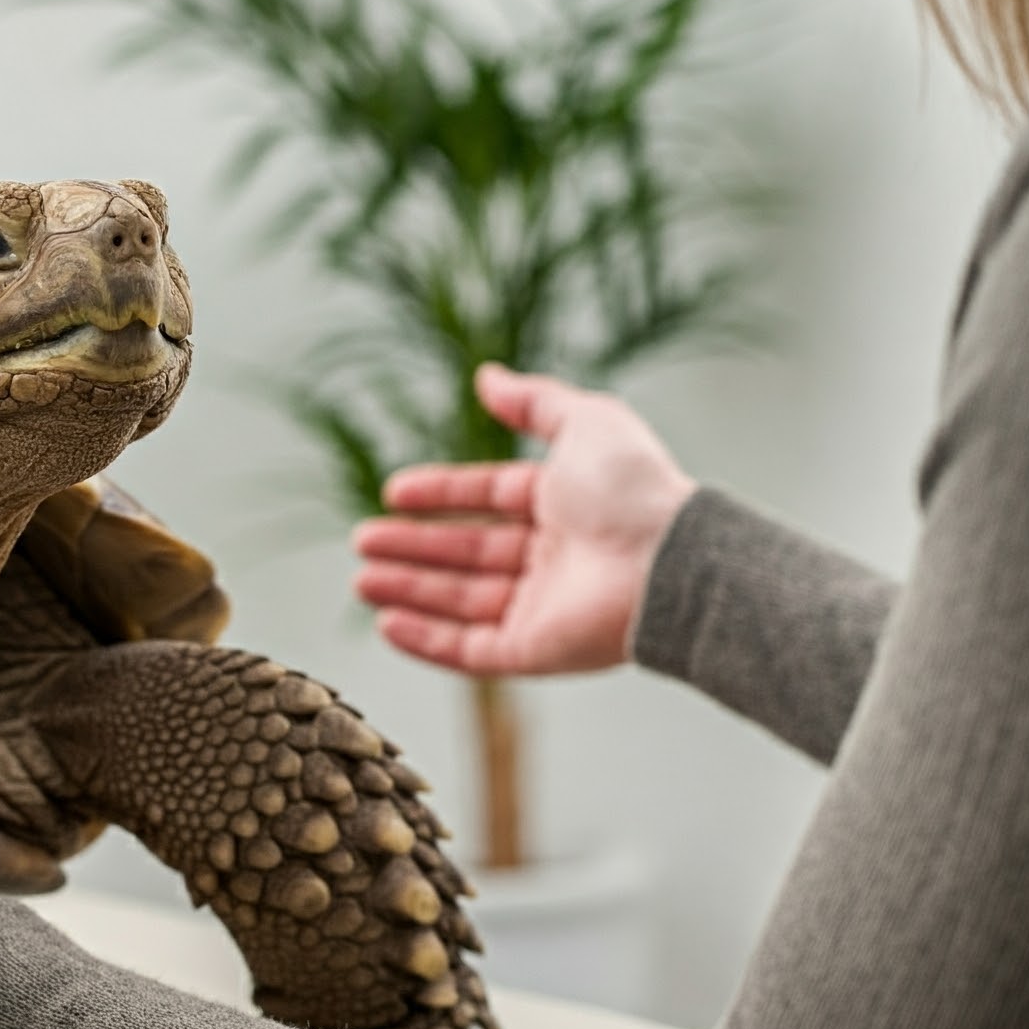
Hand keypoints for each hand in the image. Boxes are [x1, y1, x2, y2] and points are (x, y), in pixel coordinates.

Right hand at [352, 364, 695, 676]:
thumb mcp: (585, 422)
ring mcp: (542, 609)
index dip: (440, 494)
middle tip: (362, 542)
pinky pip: (470, 651)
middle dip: (412, 548)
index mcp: (565, 506)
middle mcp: (553, 560)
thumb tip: (486, 376)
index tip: (393, 493)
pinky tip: (387, 624)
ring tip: (362, 580)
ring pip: (460, 603)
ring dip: (408, 591)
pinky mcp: (535, 652)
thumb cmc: (635, 490)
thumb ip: (533, 402)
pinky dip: (426, 640)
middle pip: (466, 555)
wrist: (667, 562)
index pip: (488, 499)